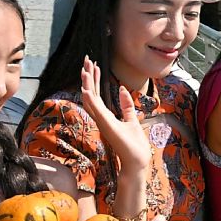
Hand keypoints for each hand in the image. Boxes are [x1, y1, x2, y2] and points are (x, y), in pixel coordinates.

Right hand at [80, 56, 151, 170]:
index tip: (94, 65)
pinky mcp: (107, 126)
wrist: (136, 161)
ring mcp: (102, 122)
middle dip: (88, 76)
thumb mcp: (132, 119)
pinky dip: (90, 99)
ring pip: (90, 99)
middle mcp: (101, 118)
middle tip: (86, 59)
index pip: (97, 94)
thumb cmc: (134, 144)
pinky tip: (86, 89)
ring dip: (87, 84)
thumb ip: (126, 105)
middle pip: (91, 93)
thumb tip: (123, 90)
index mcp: (106, 116)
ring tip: (84, 69)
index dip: (94, 79)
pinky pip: (96, 110)